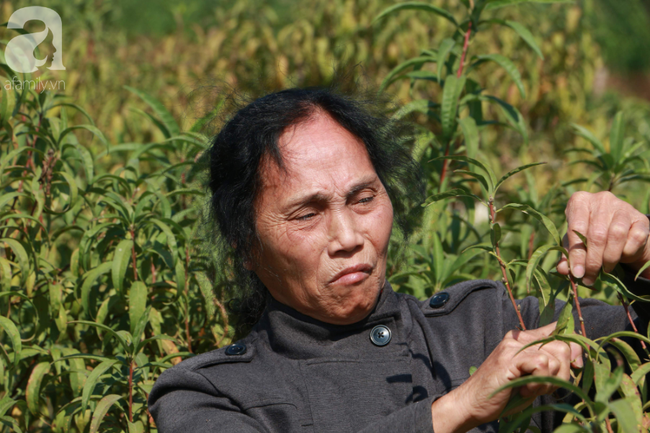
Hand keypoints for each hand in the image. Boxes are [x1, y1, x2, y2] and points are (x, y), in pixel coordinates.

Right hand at [430, 322, 582, 432]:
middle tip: (543, 387)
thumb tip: (578, 358)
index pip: (559, 330)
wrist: (472, 402)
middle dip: (563, 374)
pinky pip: (541, 364)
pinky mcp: (509, 358)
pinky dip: (538, 382)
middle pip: (563, 346)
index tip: (575, 366)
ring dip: (549, 381)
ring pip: (555, 357)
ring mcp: (512, 346)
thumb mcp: (533, 377)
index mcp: (524, 339)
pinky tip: (523, 389)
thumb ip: (551, 365)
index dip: (575, 347)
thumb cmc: (504, 393)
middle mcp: (518, 337)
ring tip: (529, 389)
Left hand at [557, 191, 649, 285]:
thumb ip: (567, 255)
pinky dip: (628, 252)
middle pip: (596, 234)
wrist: (619, 231)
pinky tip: (622, 257)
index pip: (576, 229)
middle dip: (593, 261)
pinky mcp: (641, 218)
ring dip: (610, 258)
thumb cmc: (589, 236)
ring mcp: (623, 207)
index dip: (576, 254)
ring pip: (616, 235)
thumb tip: (562, 270)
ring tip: (605, 269)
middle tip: (590, 277)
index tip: (577, 273)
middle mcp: (601, 199)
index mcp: (580, 201)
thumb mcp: (575, 243)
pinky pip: (635, 237)